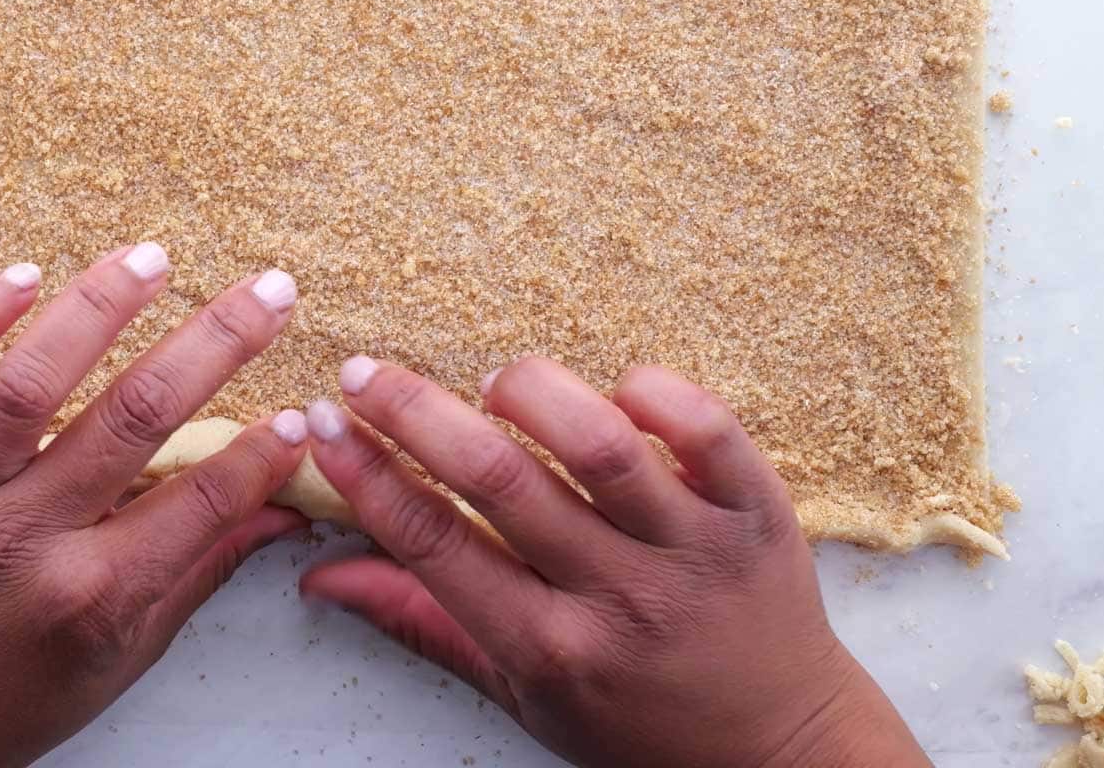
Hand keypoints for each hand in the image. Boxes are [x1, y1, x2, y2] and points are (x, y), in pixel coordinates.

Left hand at [0, 244, 311, 767]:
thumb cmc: (10, 697)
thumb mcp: (121, 657)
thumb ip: (202, 573)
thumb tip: (286, 511)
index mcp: (92, 594)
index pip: (199, 499)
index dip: (258, 451)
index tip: (298, 411)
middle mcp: (25, 538)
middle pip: (135, 418)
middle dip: (217, 343)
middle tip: (271, 290)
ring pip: (33, 383)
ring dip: (101, 307)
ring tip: (155, 257)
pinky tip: (24, 276)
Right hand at [300, 356, 931, 767]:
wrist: (783, 752)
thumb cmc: (636, 722)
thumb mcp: (521, 695)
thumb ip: (423, 624)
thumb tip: (320, 576)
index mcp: (553, 648)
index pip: (437, 545)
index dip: (367, 476)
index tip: (324, 424)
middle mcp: (622, 598)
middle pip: (502, 481)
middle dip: (414, 414)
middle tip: (364, 373)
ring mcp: (695, 551)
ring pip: (603, 444)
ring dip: (530, 393)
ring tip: (491, 382)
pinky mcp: (758, 513)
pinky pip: (711, 431)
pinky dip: (657, 392)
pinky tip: (615, 387)